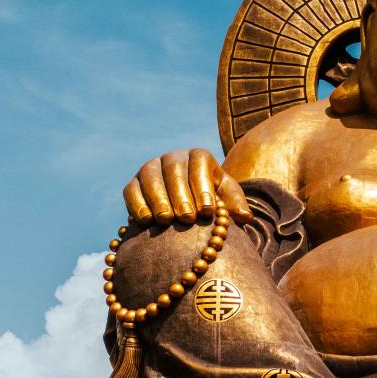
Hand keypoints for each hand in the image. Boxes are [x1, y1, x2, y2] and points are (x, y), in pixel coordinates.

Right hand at [123, 148, 252, 227]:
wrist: (187, 209)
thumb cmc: (212, 201)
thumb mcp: (227, 200)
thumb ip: (236, 205)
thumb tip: (245, 217)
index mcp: (198, 157)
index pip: (199, 163)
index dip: (202, 186)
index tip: (208, 210)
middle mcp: (173, 158)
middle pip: (173, 168)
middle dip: (180, 193)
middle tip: (187, 218)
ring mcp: (151, 169)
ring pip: (150, 176)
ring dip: (157, 198)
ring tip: (166, 220)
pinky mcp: (133, 184)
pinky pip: (131, 190)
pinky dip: (137, 204)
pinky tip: (145, 220)